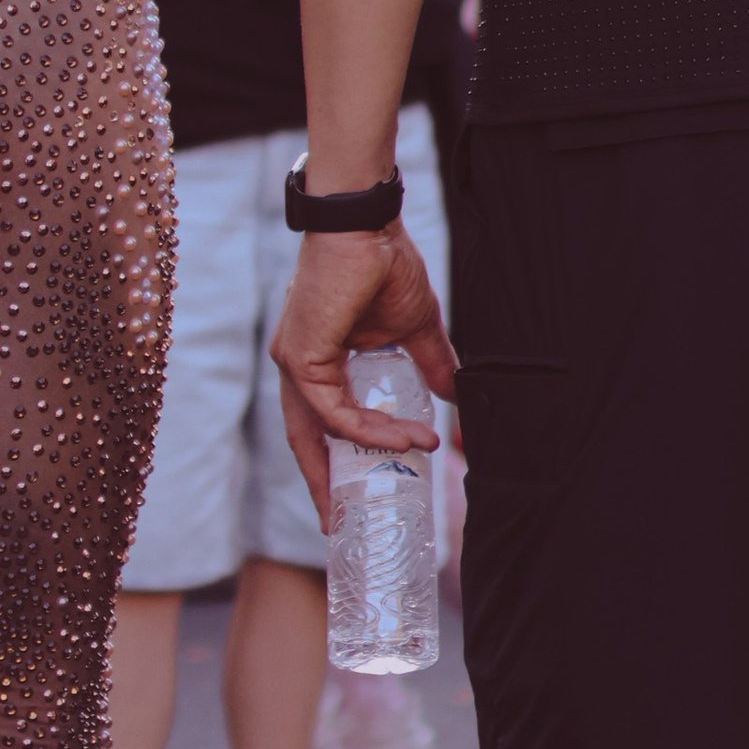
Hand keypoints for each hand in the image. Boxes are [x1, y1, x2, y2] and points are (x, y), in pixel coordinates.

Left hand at [271, 223, 457, 521]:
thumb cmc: (382, 264)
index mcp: (316, 359)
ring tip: (417, 455)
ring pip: (318, 431)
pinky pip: (334, 411)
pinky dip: (369, 428)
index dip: (331, 461)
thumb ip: (428, 364)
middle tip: (340, 524)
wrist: (366, 225)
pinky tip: (405, 435)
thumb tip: (453, 399)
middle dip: (323, 484)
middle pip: (305, 440)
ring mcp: (295, 362)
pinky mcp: (301, 357)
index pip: (317, 423)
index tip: (346, 499)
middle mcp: (297, 364)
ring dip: (368, 452)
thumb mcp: (413, 327)